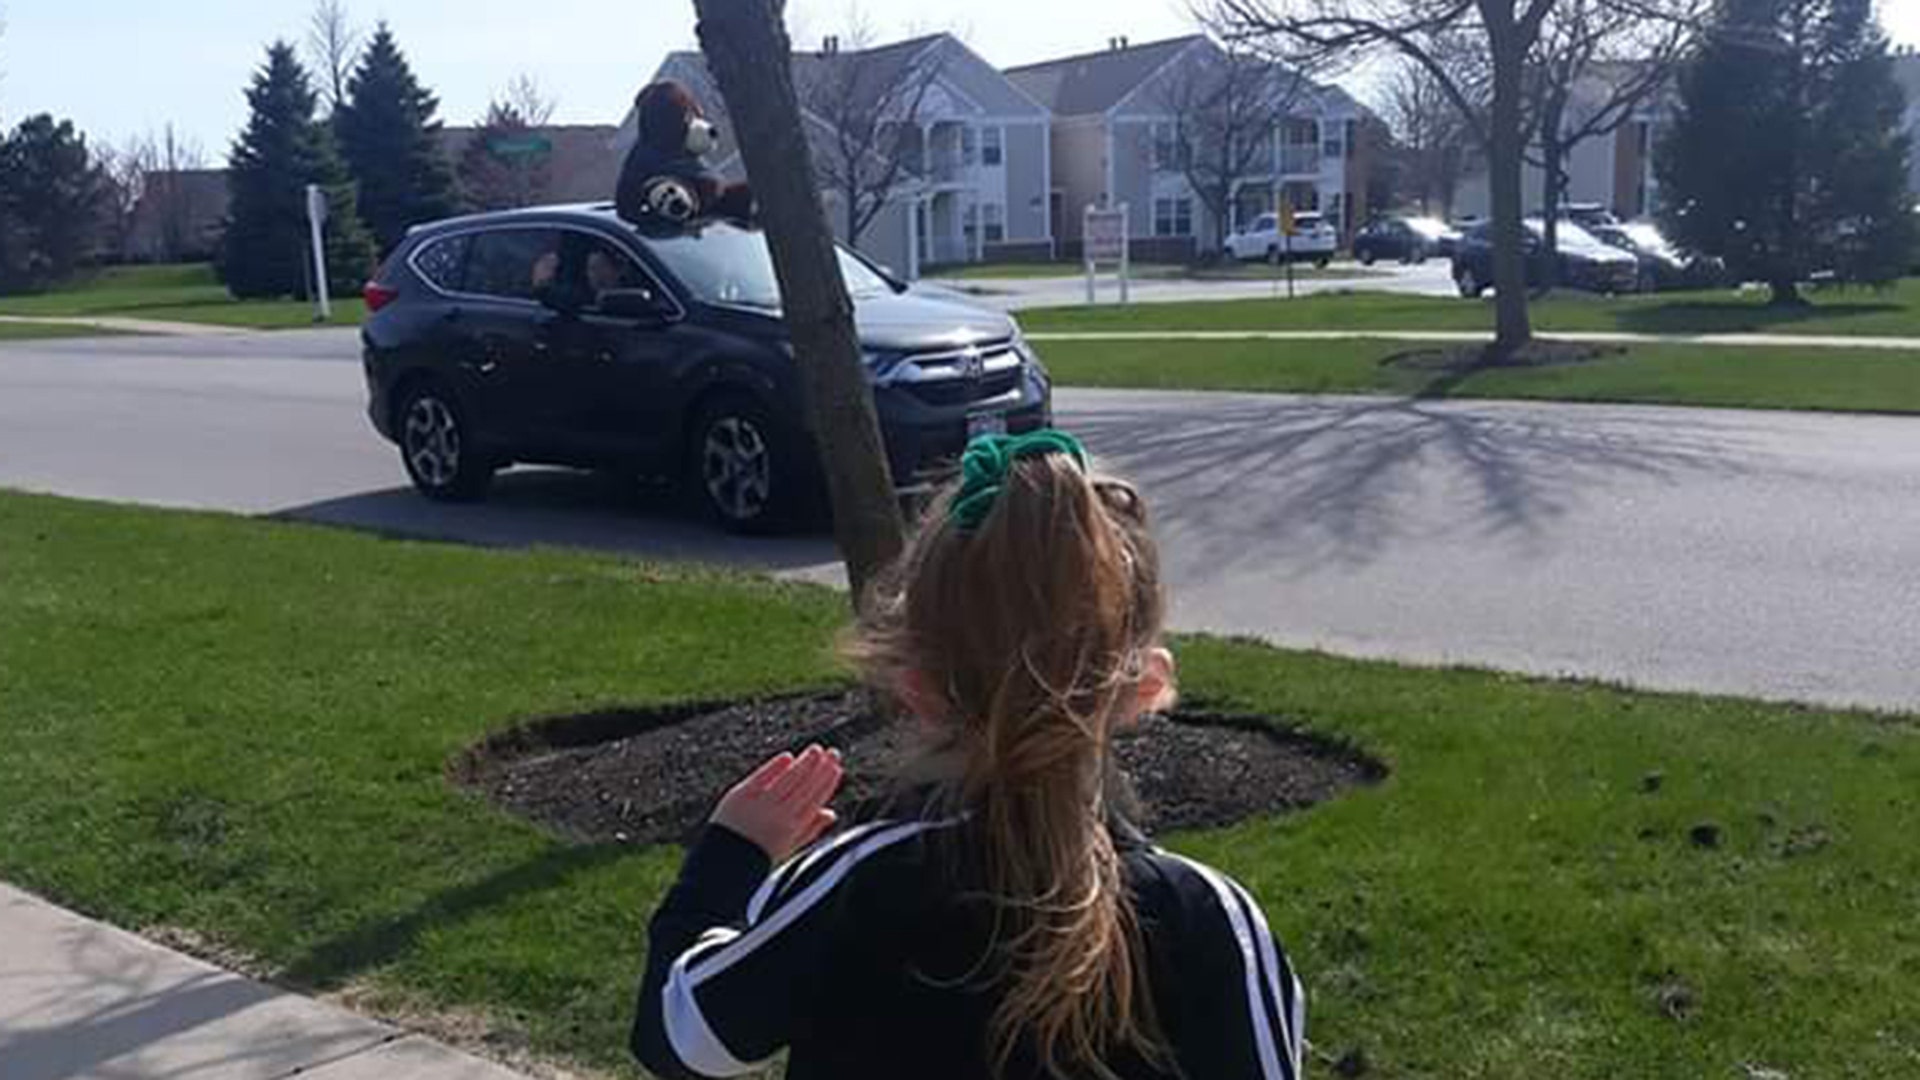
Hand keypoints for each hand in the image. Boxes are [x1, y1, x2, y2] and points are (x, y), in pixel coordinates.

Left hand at [711, 745, 842, 862]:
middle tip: (832, 752)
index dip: (828, 782)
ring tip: (815, 750)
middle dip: (821, 767)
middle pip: (806, 786)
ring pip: (789, 778)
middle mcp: (779, 815)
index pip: (816, 799)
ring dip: (805, 762)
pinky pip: (763, 776)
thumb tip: (831, 814)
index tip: (836, 768)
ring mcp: (760, 804)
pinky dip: (776, 765)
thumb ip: (810, 829)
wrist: (722, 864)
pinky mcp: (742, 795)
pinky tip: (787, 756)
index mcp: (793, 829)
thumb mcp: (788, 848)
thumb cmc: (756, 855)